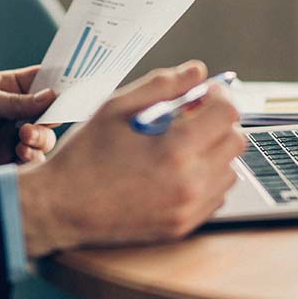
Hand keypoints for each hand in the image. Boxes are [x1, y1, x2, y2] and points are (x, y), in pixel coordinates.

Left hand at [0, 65, 57, 183]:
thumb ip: (13, 101)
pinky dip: (33, 159)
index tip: (74, 87)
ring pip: (42, 139)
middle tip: (38, 122)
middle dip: (51, 116)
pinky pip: (30, 163)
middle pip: (47, 113)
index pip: (39, 82)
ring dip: (41, 138)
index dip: (58, 84)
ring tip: (25, 139)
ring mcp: (7, 140)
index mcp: (2, 90)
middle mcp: (9, 115)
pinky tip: (23, 155)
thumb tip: (51, 96)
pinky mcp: (3, 165)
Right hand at [17, 60, 246, 257]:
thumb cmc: (84, 155)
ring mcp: (189, 209)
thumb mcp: (116, 107)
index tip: (204, 93)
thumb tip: (197, 71)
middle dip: (218, 122)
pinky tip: (176, 171)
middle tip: (191, 117)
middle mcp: (190, 183)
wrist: (61, 207)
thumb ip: (162, 85)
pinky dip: (205, 179)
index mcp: (175, 149)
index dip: (219, 95)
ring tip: (180, 146)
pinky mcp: (183, 226)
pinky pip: (216, 196)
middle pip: (236, 141)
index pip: (227, 113)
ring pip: (229, 170)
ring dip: (214, 152)